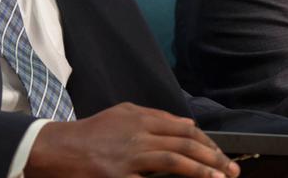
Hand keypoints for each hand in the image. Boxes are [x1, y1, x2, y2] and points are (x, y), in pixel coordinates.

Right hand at [24, 102, 239, 177]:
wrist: (55, 149)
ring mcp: (129, 155)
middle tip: (232, 169)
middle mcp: (137, 133)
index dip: (206, 143)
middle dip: (213, 156)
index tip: (221, 155)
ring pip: (175, 159)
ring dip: (203, 169)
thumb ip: (153, 118)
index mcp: (139, 117)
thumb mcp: (121, 115)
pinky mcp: (119, 176)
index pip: (183, 129)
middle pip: (184, 142)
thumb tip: (187, 125)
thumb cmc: (88, 135)